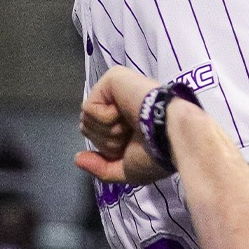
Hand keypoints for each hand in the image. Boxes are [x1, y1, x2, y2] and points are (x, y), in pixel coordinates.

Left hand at [75, 66, 171, 185]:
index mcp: (126, 119)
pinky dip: (106, 120)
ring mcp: (115, 88)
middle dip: (107, 141)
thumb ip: (101, 167)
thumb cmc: (156, 153)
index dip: (110, 148)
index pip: (97, 136)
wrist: (170, 135)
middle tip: (132, 134)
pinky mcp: (111, 78)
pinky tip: (126, 114)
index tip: (134, 145)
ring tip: (131, 125)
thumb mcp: (127, 170)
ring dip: (109, 132)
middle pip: (88, 128)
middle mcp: (120, 102)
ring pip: (86, 120)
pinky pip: (89, 108)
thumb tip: (78, 159)